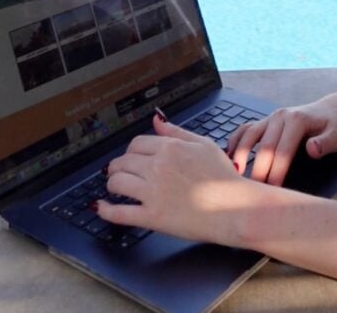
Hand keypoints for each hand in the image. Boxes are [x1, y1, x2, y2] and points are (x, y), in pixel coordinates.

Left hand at [98, 114, 247, 243]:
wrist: (234, 208)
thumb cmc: (223, 177)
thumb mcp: (203, 145)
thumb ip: (176, 132)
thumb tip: (157, 119)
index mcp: (170, 148)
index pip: (136, 144)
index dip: (131, 151)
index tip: (132, 158)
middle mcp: (158, 167)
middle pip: (122, 162)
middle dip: (118, 167)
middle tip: (119, 173)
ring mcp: (153, 192)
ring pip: (117, 183)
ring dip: (112, 184)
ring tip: (114, 188)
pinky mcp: (152, 217)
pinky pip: (119, 213)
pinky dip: (106, 210)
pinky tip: (102, 207)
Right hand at [228, 98, 336, 185]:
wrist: (327, 110)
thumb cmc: (331, 127)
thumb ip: (326, 143)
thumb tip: (311, 149)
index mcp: (296, 120)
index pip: (283, 150)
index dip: (276, 171)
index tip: (271, 190)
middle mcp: (280, 117)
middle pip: (264, 146)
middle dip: (257, 170)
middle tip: (251, 191)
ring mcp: (270, 118)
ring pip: (249, 135)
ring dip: (240, 153)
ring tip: (234, 173)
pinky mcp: (263, 121)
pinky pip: (245, 129)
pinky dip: (235, 141)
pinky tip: (228, 156)